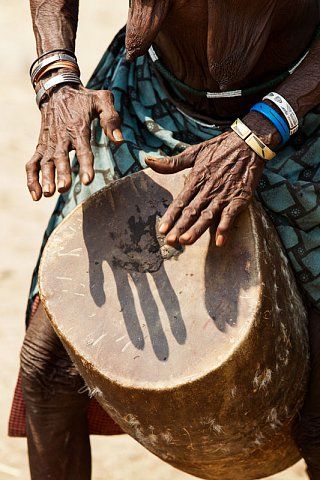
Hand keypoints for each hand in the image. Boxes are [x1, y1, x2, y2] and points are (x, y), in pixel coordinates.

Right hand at [26, 85, 122, 199]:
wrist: (57, 90)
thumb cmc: (84, 98)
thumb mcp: (102, 100)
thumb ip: (111, 119)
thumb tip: (119, 140)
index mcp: (78, 127)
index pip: (83, 149)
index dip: (85, 165)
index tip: (87, 180)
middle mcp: (62, 136)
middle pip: (60, 157)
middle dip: (61, 173)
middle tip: (63, 188)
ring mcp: (49, 142)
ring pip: (45, 162)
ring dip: (45, 178)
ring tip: (48, 194)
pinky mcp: (41, 146)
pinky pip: (33, 163)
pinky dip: (31, 179)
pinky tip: (36, 195)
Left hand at [145, 130, 265, 246]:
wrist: (249, 142)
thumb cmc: (220, 148)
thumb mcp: (194, 152)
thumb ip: (172, 162)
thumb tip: (148, 161)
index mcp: (196, 179)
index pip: (180, 202)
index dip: (170, 216)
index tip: (161, 230)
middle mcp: (208, 189)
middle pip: (192, 212)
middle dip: (180, 228)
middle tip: (170, 241)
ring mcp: (224, 195)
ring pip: (208, 215)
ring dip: (197, 229)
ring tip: (186, 241)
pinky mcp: (240, 197)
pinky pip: (231, 215)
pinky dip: (225, 227)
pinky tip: (220, 241)